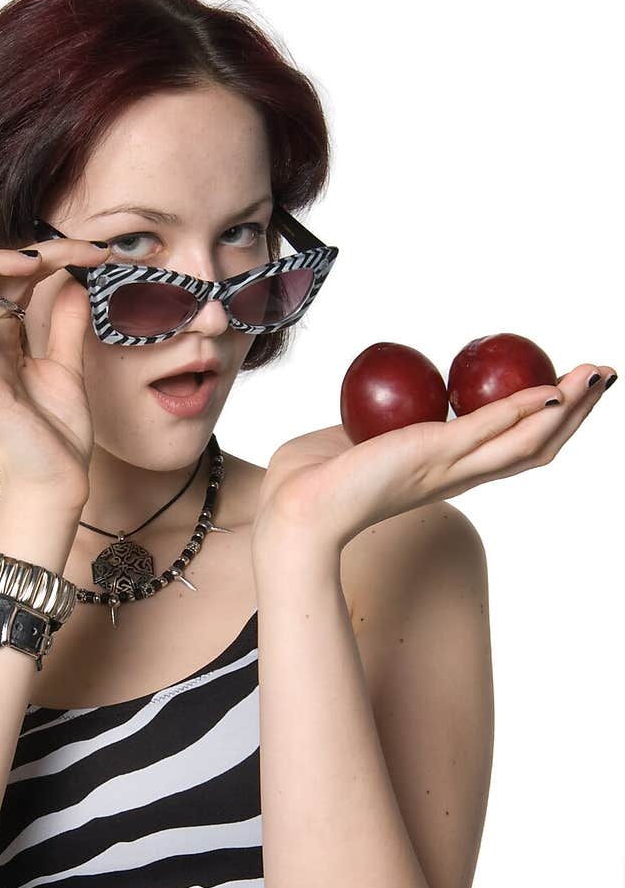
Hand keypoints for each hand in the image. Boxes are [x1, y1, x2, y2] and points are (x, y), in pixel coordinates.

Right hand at [0, 237, 110, 509]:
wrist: (58, 485)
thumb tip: (75, 284)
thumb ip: (66, 328)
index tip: (95, 251)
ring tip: (34, 258)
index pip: (17, 279)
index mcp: (5, 339)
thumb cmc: (56, 437)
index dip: (52, 256)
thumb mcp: (68, 369)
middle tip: (79, 249)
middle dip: (34, 252)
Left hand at [251, 362, 616, 553]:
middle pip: (535, 446)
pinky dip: (522, 409)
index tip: (566, 392)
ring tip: (595, 376)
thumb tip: (380, 409)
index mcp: (443, 472)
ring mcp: (448, 467)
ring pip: (526, 441)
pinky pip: (488, 429)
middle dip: (576, 413)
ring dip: (567, 409)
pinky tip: (548, 390)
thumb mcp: (356, 441)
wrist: (294, 510)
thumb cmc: (312, 479)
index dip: (545, 423)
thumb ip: (379, 427)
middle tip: (602, 377)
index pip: (509, 448)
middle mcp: (456, 474)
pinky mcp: (432, 455)